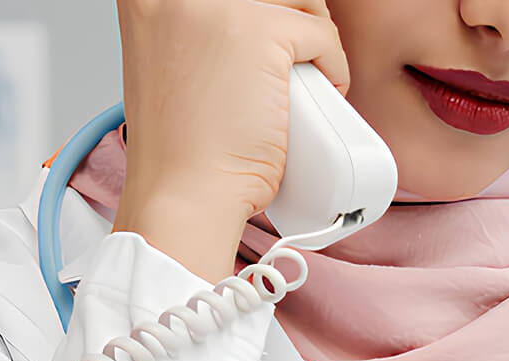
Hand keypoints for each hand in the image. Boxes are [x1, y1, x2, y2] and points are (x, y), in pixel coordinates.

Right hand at [110, 0, 351, 278]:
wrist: (183, 194)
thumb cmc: (182, 149)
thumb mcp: (172, 64)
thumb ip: (200, 31)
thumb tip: (248, 18)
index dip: (260, 14)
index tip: (267, 52)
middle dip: (292, 25)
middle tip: (292, 67)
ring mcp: (218, 6)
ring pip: (301, 2)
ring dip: (315, 43)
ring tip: (305, 85)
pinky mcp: (260, 32)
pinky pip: (324, 35)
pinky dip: (335, 70)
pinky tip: (320, 99)